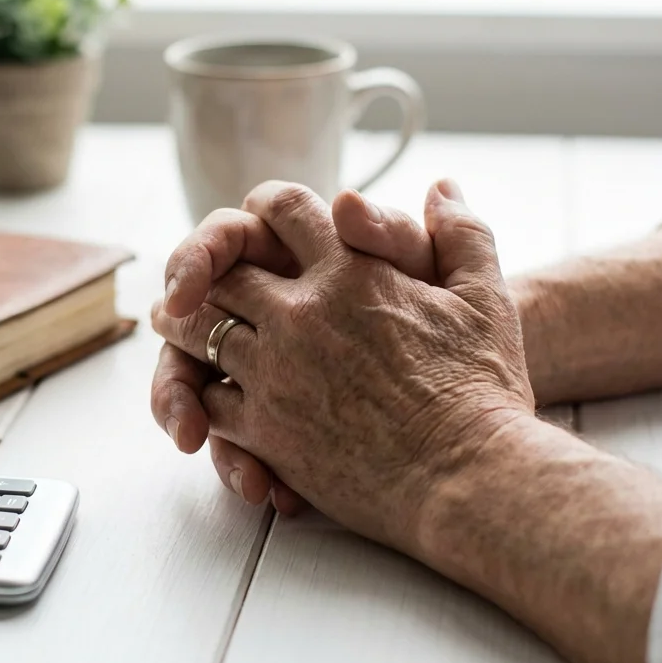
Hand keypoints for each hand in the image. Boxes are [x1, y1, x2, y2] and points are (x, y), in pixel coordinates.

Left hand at [150, 179, 534, 553]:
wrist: (466, 474)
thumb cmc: (483, 389)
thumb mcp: (486, 297)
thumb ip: (462, 234)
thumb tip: (443, 188)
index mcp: (351, 271)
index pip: (283, 209)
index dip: (264, 207)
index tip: (258, 222)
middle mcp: (302, 313)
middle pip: (225, 272)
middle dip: (204, 268)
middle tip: (189, 276)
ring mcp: (276, 372)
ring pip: (200, 333)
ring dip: (184, 324)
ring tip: (175, 322)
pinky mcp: (267, 431)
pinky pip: (209, 402)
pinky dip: (198, 395)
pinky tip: (198, 395)